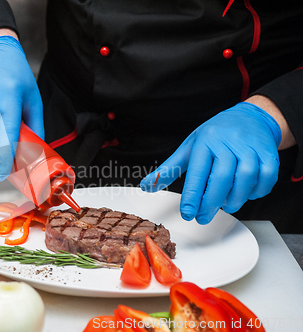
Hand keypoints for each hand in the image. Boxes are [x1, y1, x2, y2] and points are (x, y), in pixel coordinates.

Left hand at [140, 102, 281, 223]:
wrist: (249, 117)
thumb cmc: (215, 135)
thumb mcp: (188, 148)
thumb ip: (168, 169)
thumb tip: (146, 186)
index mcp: (205, 142)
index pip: (197, 172)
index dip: (192, 196)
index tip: (187, 213)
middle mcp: (228, 143)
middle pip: (220, 179)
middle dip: (210, 203)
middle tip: (202, 217)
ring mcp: (250, 148)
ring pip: (245, 180)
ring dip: (234, 199)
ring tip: (224, 206)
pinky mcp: (269, 154)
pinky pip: (265, 178)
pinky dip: (256, 191)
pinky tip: (245, 194)